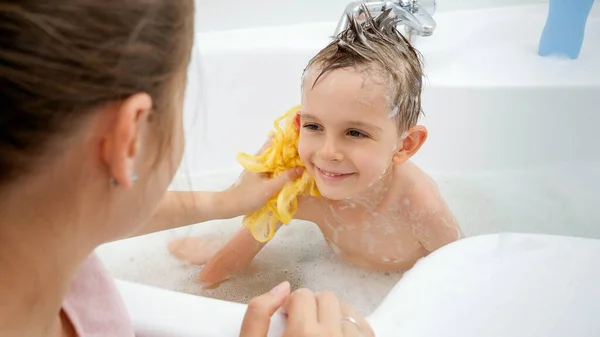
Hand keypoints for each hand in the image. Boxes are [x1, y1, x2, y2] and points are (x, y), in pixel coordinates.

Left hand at [224, 138, 302, 216]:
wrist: (231, 205)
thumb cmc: (249, 195)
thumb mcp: (269, 188)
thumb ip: (285, 178)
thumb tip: (301, 169)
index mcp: (260, 159)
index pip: (273, 142)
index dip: (286, 139)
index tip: (299, 139)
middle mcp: (259, 160)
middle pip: (275, 150)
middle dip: (288, 150)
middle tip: (304, 151)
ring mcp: (258, 168)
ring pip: (274, 160)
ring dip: (285, 159)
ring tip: (300, 161)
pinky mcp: (258, 176)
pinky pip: (273, 168)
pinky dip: (281, 168)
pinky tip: (289, 173)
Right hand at [239, 283, 373, 336]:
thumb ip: (256, 316)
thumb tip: (280, 287)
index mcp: (302, 334)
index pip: (301, 295)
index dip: (292, 308)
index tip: (289, 323)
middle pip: (327, 298)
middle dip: (314, 310)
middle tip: (304, 331)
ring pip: (348, 312)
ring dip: (335, 320)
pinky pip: (366, 329)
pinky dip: (354, 330)